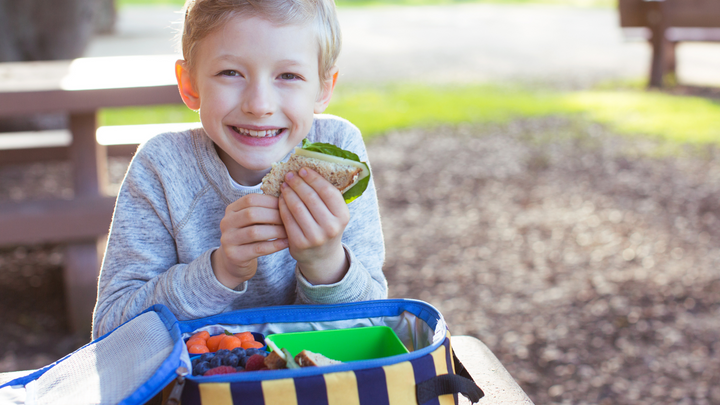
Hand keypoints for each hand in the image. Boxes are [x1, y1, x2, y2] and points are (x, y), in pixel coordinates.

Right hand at [212, 194, 288, 288]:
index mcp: (231, 209)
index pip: (251, 199)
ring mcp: (228, 240)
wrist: (235, 261)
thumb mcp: (252, 220)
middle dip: (274, 216)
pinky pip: (258, 249)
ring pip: (254, 232)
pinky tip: (286, 243)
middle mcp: (226, 223)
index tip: (286, 204)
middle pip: (252, 214)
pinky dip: (274, 245)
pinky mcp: (234, 255)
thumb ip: (264, 209)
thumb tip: (286, 198)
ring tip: (289, 231)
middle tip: (290, 219)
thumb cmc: (249, 236)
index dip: (270, 201)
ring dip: (276, 231)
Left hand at [278, 167, 349, 284]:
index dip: (313, 178)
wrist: (321, 256)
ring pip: (297, 207)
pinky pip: (288, 219)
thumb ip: (325, 196)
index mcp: (343, 216)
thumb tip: (307, 170)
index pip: (327, 191)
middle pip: (311, 197)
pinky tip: (280, 199)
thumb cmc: (326, 227)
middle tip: (290, 175)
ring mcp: (315, 237)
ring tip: (284, 185)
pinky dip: (282, 206)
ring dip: (288, 193)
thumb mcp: (334, 214)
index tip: (303, 169)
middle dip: (298, 183)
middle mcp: (331, 227)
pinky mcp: (300, 243)